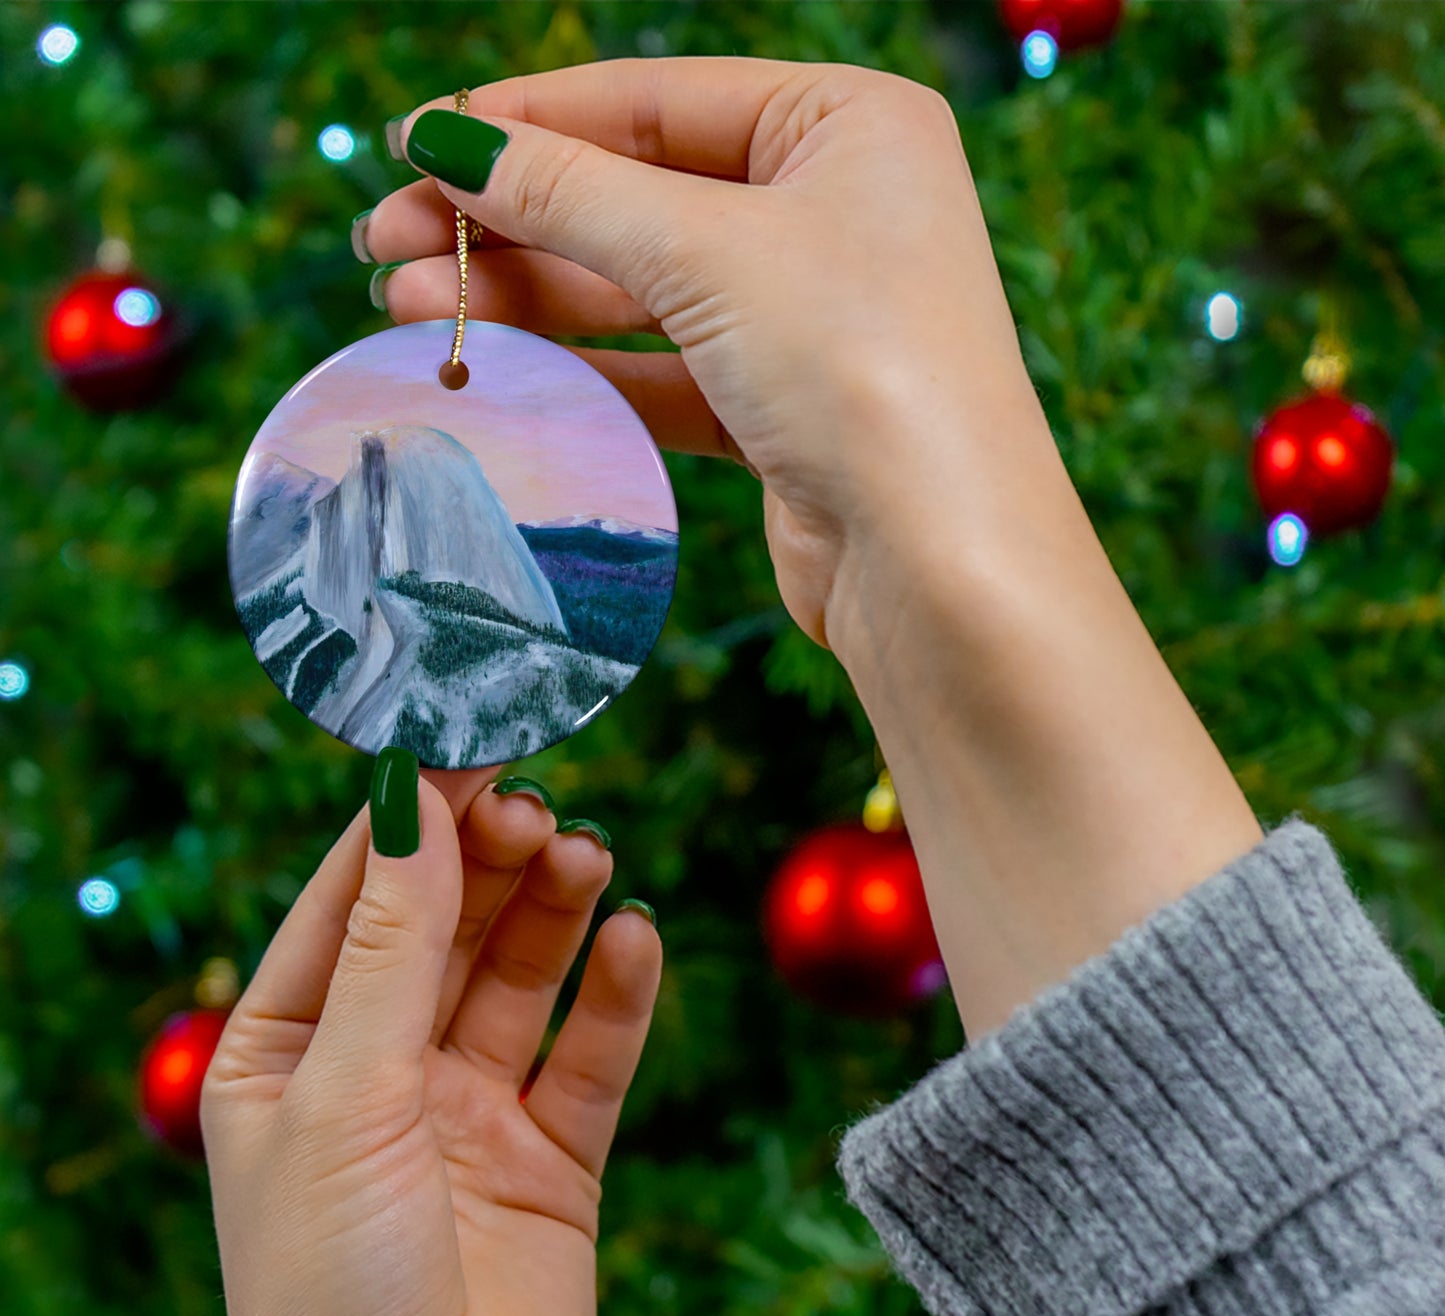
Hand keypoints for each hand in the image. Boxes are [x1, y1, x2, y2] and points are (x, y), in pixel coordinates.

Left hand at [201, 762, 661, 1315]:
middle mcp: (380, 1071)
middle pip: (447, 926)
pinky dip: (618, 994)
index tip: (468, 741)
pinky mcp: (552, 1158)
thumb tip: (414, 800)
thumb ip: (391, 946)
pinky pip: (592, 1055)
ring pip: (521, 976)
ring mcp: (469, 1112)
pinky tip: (635, 940)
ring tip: (588, 857)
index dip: (410, 819)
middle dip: (490, 861)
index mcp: (289, 1051)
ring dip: (555, 911)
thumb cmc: (331, 1293)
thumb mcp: (345, 1095)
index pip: (353, 899)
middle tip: (539, 807)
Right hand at [360, 56, 1052, 656]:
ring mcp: (808, 314)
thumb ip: (570, 193)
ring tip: (405, 306)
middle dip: (509, 219)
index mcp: (847, 125)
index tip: (413, 143)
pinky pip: (662, 370)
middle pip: (637, 195)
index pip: (655, 101)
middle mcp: (834, 209)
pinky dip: (580, 369)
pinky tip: (491, 365)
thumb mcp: (706, 251)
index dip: (526, 121)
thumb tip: (447, 141)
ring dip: (525, 297)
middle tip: (384, 241)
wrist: (938, 562)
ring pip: (640, 289)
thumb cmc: (858, 367)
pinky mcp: (782, 408)